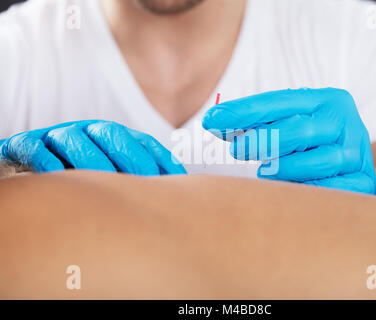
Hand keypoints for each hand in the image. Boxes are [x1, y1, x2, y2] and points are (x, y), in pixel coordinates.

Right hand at [0, 120, 185, 175]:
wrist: (26, 159)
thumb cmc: (76, 170)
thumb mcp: (108, 172)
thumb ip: (135, 180)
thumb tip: (171, 196)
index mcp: (111, 136)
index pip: (142, 142)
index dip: (161, 158)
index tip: (179, 180)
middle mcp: (87, 131)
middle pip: (114, 135)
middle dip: (133, 157)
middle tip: (148, 182)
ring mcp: (56, 135)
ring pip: (76, 141)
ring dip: (93, 160)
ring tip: (107, 185)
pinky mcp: (26, 144)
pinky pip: (37, 150)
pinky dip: (48, 162)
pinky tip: (60, 177)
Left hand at [202, 88, 375, 193]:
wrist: (352, 166)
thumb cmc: (310, 143)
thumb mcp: (290, 124)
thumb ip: (259, 122)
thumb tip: (214, 122)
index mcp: (328, 100)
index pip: (280, 102)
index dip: (244, 111)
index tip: (212, 120)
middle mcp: (347, 123)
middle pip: (299, 130)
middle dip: (261, 140)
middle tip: (236, 149)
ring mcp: (357, 153)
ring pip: (313, 162)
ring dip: (282, 168)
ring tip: (264, 171)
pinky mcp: (363, 182)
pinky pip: (327, 190)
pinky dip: (304, 188)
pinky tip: (290, 186)